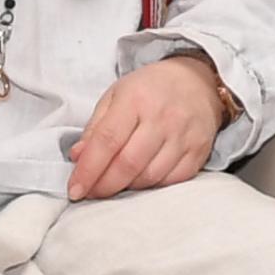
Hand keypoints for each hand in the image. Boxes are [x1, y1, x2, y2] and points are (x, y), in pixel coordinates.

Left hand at [67, 54, 226, 200]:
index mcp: (135, 99)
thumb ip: (95, 127)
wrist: (197, 82)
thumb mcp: (115, 96)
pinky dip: (153, 186)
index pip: (107, 141)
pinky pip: (172, 180)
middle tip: (92, 193)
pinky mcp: (199, 151)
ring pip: (150, 177)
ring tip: (116, 183)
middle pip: (128, 164)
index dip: (88, 170)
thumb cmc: (149, 90)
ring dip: (128, 187)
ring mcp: (184, 135)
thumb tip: (78, 157)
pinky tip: (142, 179)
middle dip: (105, 186)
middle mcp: (163, 118)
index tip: (75, 190)